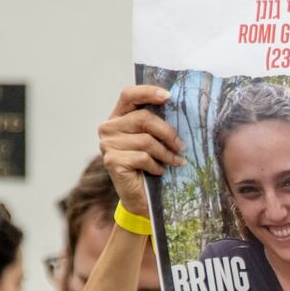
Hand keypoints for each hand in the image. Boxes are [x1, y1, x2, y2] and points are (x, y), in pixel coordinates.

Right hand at [98, 85, 184, 216]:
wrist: (141, 198)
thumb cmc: (150, 165)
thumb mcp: (154, 140)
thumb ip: (157, 123)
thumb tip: (178, 107)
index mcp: (118, 117)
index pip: (129, 95)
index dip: (148, 92)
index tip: (169, 96)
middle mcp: (108, 128)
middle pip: (143, 118)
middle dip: (168, 132)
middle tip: (182, 146)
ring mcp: (107, 144)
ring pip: (146, 140)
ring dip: (166, 153)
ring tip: (176, 162)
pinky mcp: (112, 161)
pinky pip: (142, 157)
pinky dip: (157, 166)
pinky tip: (160, 172)